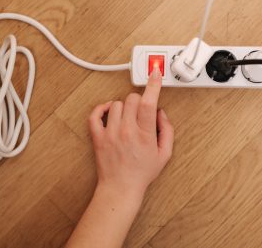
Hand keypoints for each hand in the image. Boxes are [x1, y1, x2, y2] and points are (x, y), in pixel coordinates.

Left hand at [88, 67, 173, 199]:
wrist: (121, 187)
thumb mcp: (164, 154)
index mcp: (144, 134)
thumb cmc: (141, 172)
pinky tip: (108, 112)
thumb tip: (160, 112)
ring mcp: (110, 133)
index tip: (155, 72)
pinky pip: (95, 114)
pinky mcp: (97, 137)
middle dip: (139, 101)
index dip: (153, 84)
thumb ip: (166, 130)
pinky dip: (101, 109)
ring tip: (127, 118)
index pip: (149, 102)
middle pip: (132, 99)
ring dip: (123, 106)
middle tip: (141, 112)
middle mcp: (126, 131)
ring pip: (116, 103)